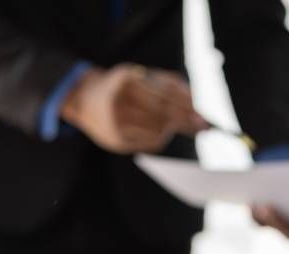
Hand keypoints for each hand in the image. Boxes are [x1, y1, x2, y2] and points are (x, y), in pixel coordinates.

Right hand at [61, 63, 207, 153]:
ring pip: (158, 129)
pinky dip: (161, 138)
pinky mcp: (116, 140)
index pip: (165, 94)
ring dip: (172, 128)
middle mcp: (119, 100)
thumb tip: (195, 104)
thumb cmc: (121, 86)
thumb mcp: (139, 75)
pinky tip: (161, 132)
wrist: (83, 99)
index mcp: (126, 78)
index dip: (187, 106)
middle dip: (186, 121)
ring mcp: (116, 121)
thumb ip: (167, 83)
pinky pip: (150, 143)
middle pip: (162, 113)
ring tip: (175, 125)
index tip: (204, 115)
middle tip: (204, 127)